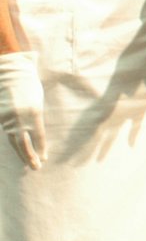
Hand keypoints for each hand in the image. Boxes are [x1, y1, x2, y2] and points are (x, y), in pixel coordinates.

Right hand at [0, 51, 45, 168]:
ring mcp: (7, 118)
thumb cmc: (28, 84)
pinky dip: (12, 142)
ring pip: (14, 140)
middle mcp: (20, 118)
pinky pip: (6, 132)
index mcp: (34, 113)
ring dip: (21, 153)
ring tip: (28, 163)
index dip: (41, 149)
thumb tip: (35, 132)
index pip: (38, 137)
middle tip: (36, 167)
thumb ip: (36, 116)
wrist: (10, 72)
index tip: (44, 158)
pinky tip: (17, 149)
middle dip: (30, 157)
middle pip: (24, 144)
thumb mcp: (37, 99)